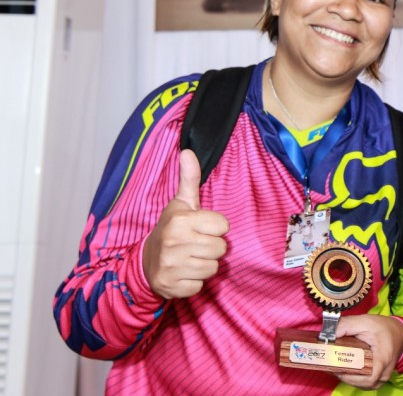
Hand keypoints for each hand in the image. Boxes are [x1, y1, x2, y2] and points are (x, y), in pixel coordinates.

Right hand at [142, 149, 229, 298]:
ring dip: (204, 265)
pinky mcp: (171, 287)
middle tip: (196, 244)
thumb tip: (188, 151)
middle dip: (212, 248)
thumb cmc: (171, 229)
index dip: (215, 228)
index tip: (202, 228)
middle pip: (221, 249)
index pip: (223, 226)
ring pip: (213, 268)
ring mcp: (171, 266)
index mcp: (180, 220)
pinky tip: (183, 272)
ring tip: (190, 258)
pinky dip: (194, 282)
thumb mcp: (180, 204)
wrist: (144, 262)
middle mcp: (174, 242)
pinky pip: (200, 286)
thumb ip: (189, 179)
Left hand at [332, 314, 402, 390]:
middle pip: (363, 383)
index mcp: (383, 358)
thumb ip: (347, 325)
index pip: (369, 377)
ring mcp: (382, 377)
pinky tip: (344, 370)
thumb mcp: (365, 321)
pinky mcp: (379, 378)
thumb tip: (328, 335)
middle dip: (345, 377)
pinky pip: (365, 383)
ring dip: (348, 379)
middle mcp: (384, 372)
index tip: (337, 368)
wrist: (398, 332)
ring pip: (363, 385)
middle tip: (332, 366)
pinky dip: (353, 379)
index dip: (351, 377)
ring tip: (336, 368)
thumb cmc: (383, 327)